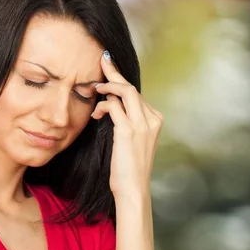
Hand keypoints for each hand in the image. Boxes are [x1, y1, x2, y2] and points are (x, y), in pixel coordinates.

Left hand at [91, 51, 163, 197]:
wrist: (133, 189)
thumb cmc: (128, 168)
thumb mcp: (131, 140)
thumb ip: (126, 121)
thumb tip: (111, 104)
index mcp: (155, 120)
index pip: (136, 93)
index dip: (121, 80)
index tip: (109, 68)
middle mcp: (152, 119)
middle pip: (131, 87)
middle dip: (115, 72)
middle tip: (102, 61)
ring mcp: (142, 125)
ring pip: (126, 91)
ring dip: (108, 85)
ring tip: (95, 86)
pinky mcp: (129, 131)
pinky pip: (114, 106)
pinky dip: (103, 104)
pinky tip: (96, 111)